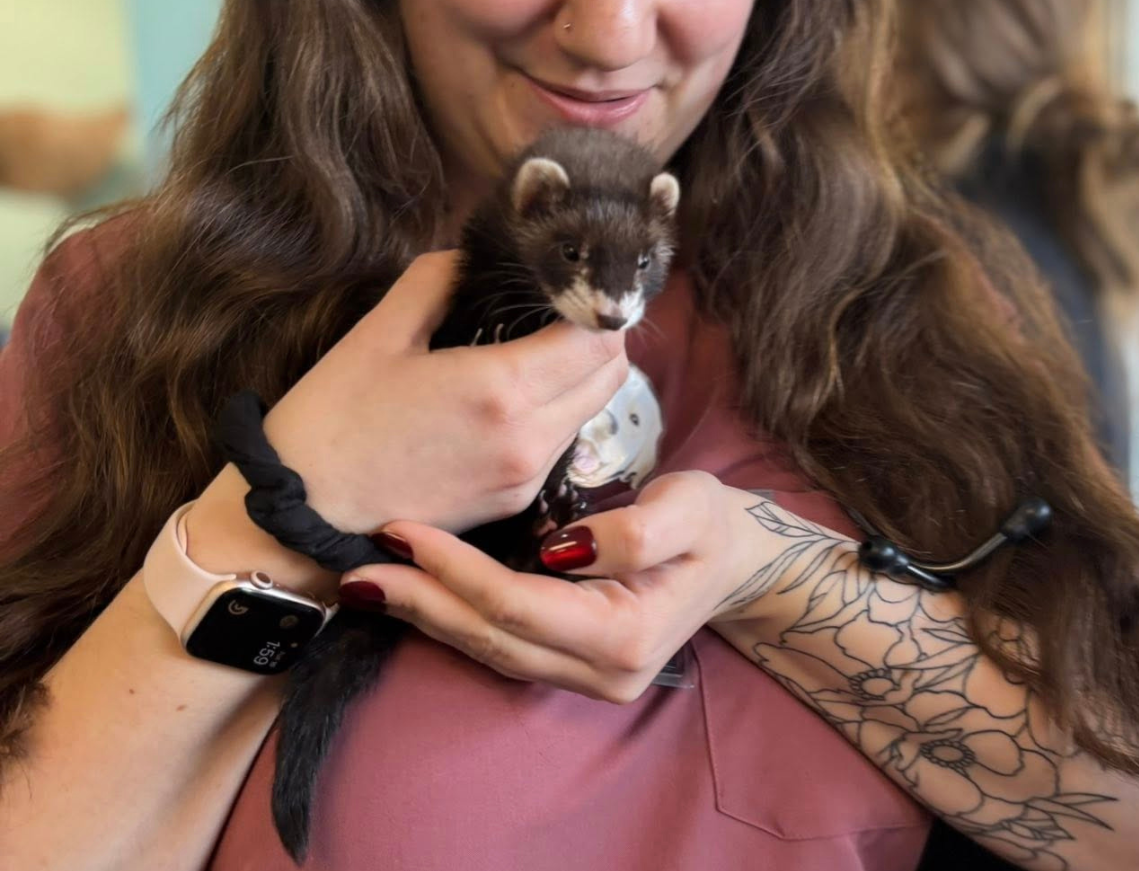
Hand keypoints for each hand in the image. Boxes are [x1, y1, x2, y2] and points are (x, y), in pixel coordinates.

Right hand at [258, 250, 628, 535]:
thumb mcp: (379, 333)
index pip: (598, 339)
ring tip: (531, 353)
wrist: (298, 521)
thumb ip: (435, 282)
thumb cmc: (331, 422)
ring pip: (590, 412)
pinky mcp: (513, 504)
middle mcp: (529, 437)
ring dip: (578, 378)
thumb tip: (469, 256)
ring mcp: (525, 477)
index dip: (591, 306)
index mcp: (503, 388)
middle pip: (610, 376)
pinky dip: (555, 415)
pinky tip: (509, 400)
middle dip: (596, 338)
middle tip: (556, 314)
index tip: (564, 288)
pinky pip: (560, 446)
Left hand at [335, 472, 770, 701]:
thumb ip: (639, 530)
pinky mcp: (569, 665)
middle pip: (491, 639)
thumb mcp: (692, 506)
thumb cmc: (709, 523)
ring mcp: (583, 679)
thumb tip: (565, 549)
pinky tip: (417, 595)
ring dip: (427, 616)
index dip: (458, 571)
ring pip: (488, 652)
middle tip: (357, 571)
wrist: (733, 560)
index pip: (519, 605)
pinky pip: (500, 646)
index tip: (405, 531)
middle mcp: (599, 673)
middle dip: (421, 602)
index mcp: (624, 636)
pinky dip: (453, 620)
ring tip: (368, 584)